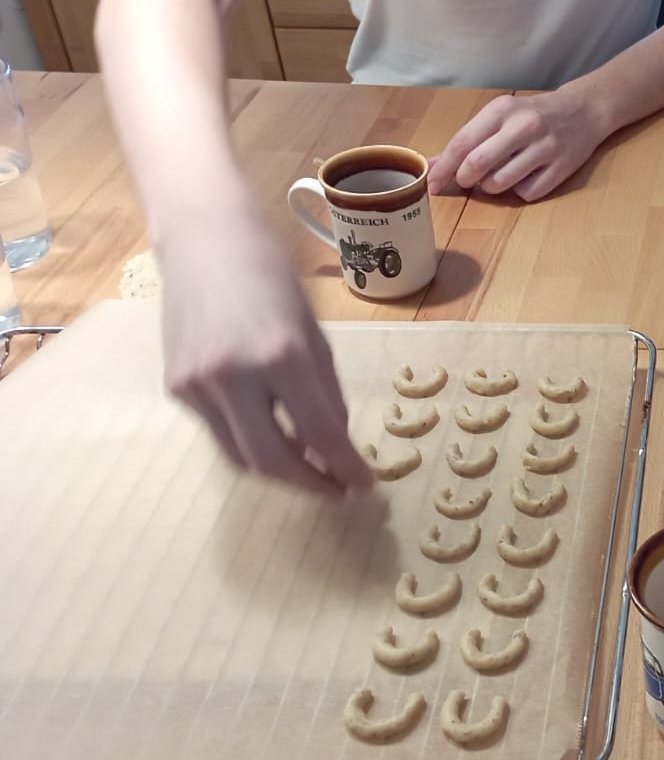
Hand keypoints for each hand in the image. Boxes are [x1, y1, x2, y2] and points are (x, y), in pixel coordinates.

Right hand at [159, 210, 371, 494]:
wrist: (204, 241)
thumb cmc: (272, 278)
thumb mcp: (314, 334)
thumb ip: (326, 393)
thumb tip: (334, 446)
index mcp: (281, 356)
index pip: (319, 434)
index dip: (346, 468)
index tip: (364, 485)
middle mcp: (233, 375)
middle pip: (272, 461)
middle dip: (309, 485)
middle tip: (337, 490)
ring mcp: (197, 384)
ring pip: (241, 456)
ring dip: (279, 471)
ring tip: (310, 470)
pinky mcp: (176, 387)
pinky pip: (219, 432)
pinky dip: (250, 441)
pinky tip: (272, 434)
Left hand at [430, 90, 608, 202]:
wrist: (583, 110)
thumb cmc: (533, 115)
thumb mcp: (500, 116)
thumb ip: (468, 139)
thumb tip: (433, 164)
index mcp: (502, 110)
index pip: (463, 143)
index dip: (444, 168)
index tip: (432, 185)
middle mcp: (524, 126)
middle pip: (478, 164)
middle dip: (465, 179)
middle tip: (467, 180)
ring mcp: (545, 148)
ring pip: (501, 183)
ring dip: (491, 187)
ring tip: (498, 176)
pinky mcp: (562, 168)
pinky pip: (527, 193)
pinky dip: (519, 191)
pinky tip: (525, 177)